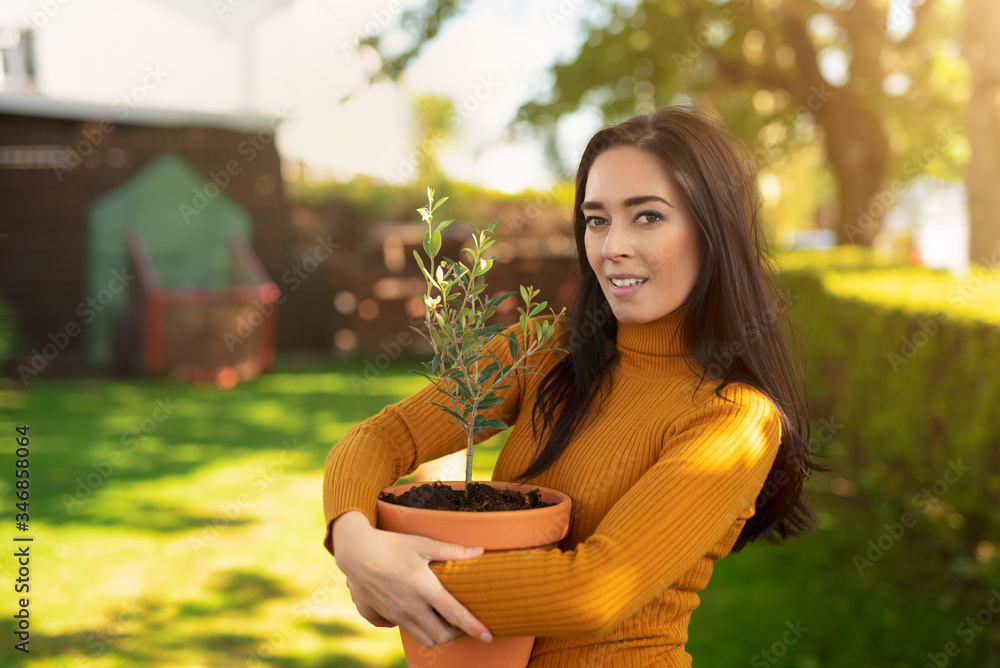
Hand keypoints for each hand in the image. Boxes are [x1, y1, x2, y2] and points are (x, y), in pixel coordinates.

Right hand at [331, 511, 493, 647]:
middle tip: (461, 623)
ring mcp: (396, 614)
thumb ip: (452, 551)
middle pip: (441, 635)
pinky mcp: (381, 616)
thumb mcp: (423, 543)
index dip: (474, 627)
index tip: (488, 636)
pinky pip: (400, 630)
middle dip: (456, 634)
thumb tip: (480, 551)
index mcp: (425, 589)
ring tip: (442, 621)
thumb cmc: (391, 545)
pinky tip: (413, 614)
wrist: (355, 551)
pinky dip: (412, 628)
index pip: (456, 615)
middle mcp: (411, 607)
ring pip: (422, 638)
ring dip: (436, 634)